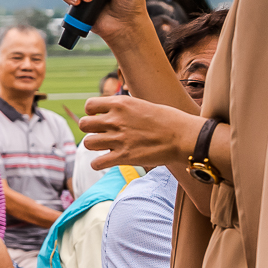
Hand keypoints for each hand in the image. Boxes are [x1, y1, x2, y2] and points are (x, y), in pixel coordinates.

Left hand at [79, 95, 201, 169]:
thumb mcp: (142, 105)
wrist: (183, 136)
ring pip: (87, 143)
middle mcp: (115, 120)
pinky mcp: (123, 157)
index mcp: (120, 103)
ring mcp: (118, 139)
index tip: (100, 118)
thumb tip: (112, 113)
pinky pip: (96, 163)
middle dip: (90, 130)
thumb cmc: (169, 120)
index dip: (91, 113)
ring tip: (106, 147)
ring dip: (95, 146)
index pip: (89, 106)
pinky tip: (106, 161)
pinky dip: (98, 164)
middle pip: (83, 125)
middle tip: (102, 134)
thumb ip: (124, 109)